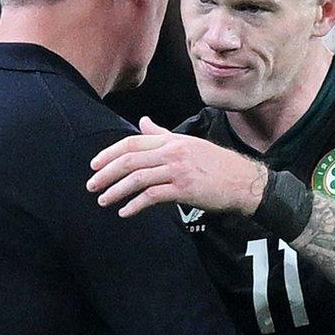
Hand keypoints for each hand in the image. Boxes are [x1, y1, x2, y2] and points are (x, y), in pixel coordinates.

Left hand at [88, 117, 267, 216]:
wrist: (243, 181)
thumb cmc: (216, 164)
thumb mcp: (188, 144)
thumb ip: (162, 135)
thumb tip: (143, 122)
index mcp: (171, 141)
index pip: (132, 142)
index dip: (109, 153)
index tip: (94, 165)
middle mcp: (172, 152)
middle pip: (130, 159)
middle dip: (106, 173)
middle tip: (91, 186)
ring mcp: (178, 170)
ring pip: (137, 178)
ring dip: (116, 191)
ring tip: (103, 201)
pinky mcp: (184, 189)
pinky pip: (152, 196)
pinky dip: (135, 205)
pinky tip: (125, 212)